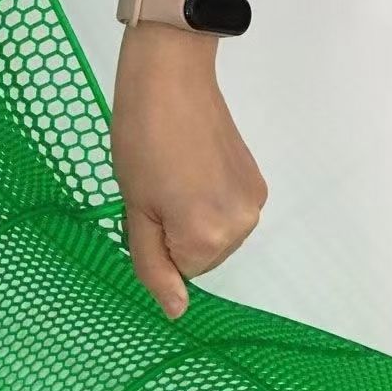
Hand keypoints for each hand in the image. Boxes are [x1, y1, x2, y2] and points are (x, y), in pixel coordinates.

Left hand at [112, 23, 267, 318]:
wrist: (169, 78)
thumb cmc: (140, 141)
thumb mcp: (136, 209)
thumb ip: (153, 265)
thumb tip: (175, 312)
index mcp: (209, 237)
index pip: (177, 271)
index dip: (152, 241)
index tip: (144, 203)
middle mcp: (243, 225)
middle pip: (199, 255)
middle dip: (172, 230)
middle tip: (154, 185)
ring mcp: (253, 200)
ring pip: (212, 234)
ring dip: (189, 215)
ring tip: (171, 172)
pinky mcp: (256, 179)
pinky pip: (225, 210)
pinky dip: (205, 198)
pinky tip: (190, 165)